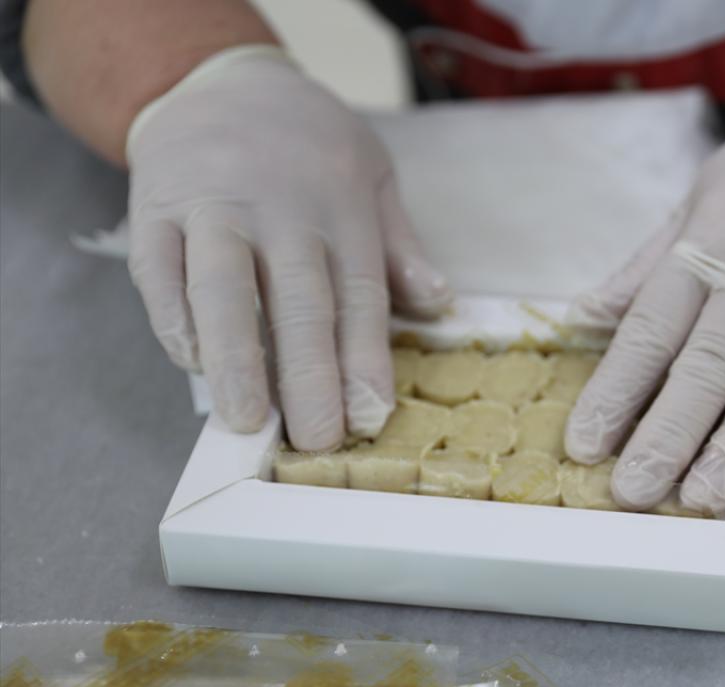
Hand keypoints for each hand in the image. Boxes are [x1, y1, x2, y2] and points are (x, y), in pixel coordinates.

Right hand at [126, 46, 451, 450]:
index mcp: (341, 206)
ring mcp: (213, 205)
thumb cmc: (309, 142)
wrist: (219, 78)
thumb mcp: (372, 174)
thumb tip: (438, 301)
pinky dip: (172, 317)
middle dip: (309, 373)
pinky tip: (190, 363)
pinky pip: (159, 268)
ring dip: (236, 357)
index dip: (364, 358)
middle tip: (316, 439)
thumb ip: (399, 245)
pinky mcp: (155, 206)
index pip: (358, 293)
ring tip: (247, 419)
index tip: (369, 414)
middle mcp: (280, 207)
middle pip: (297, 298)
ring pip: (223, 286)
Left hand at [563, 89, 724, 513]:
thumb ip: (644, 271)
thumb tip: (582, 318)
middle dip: (667, 433)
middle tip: (636, 489)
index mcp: (706, 252)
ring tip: (705, 493)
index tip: (585, 445)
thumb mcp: (696, 204)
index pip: (651, 331)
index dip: (616, 391)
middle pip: (708, 364)